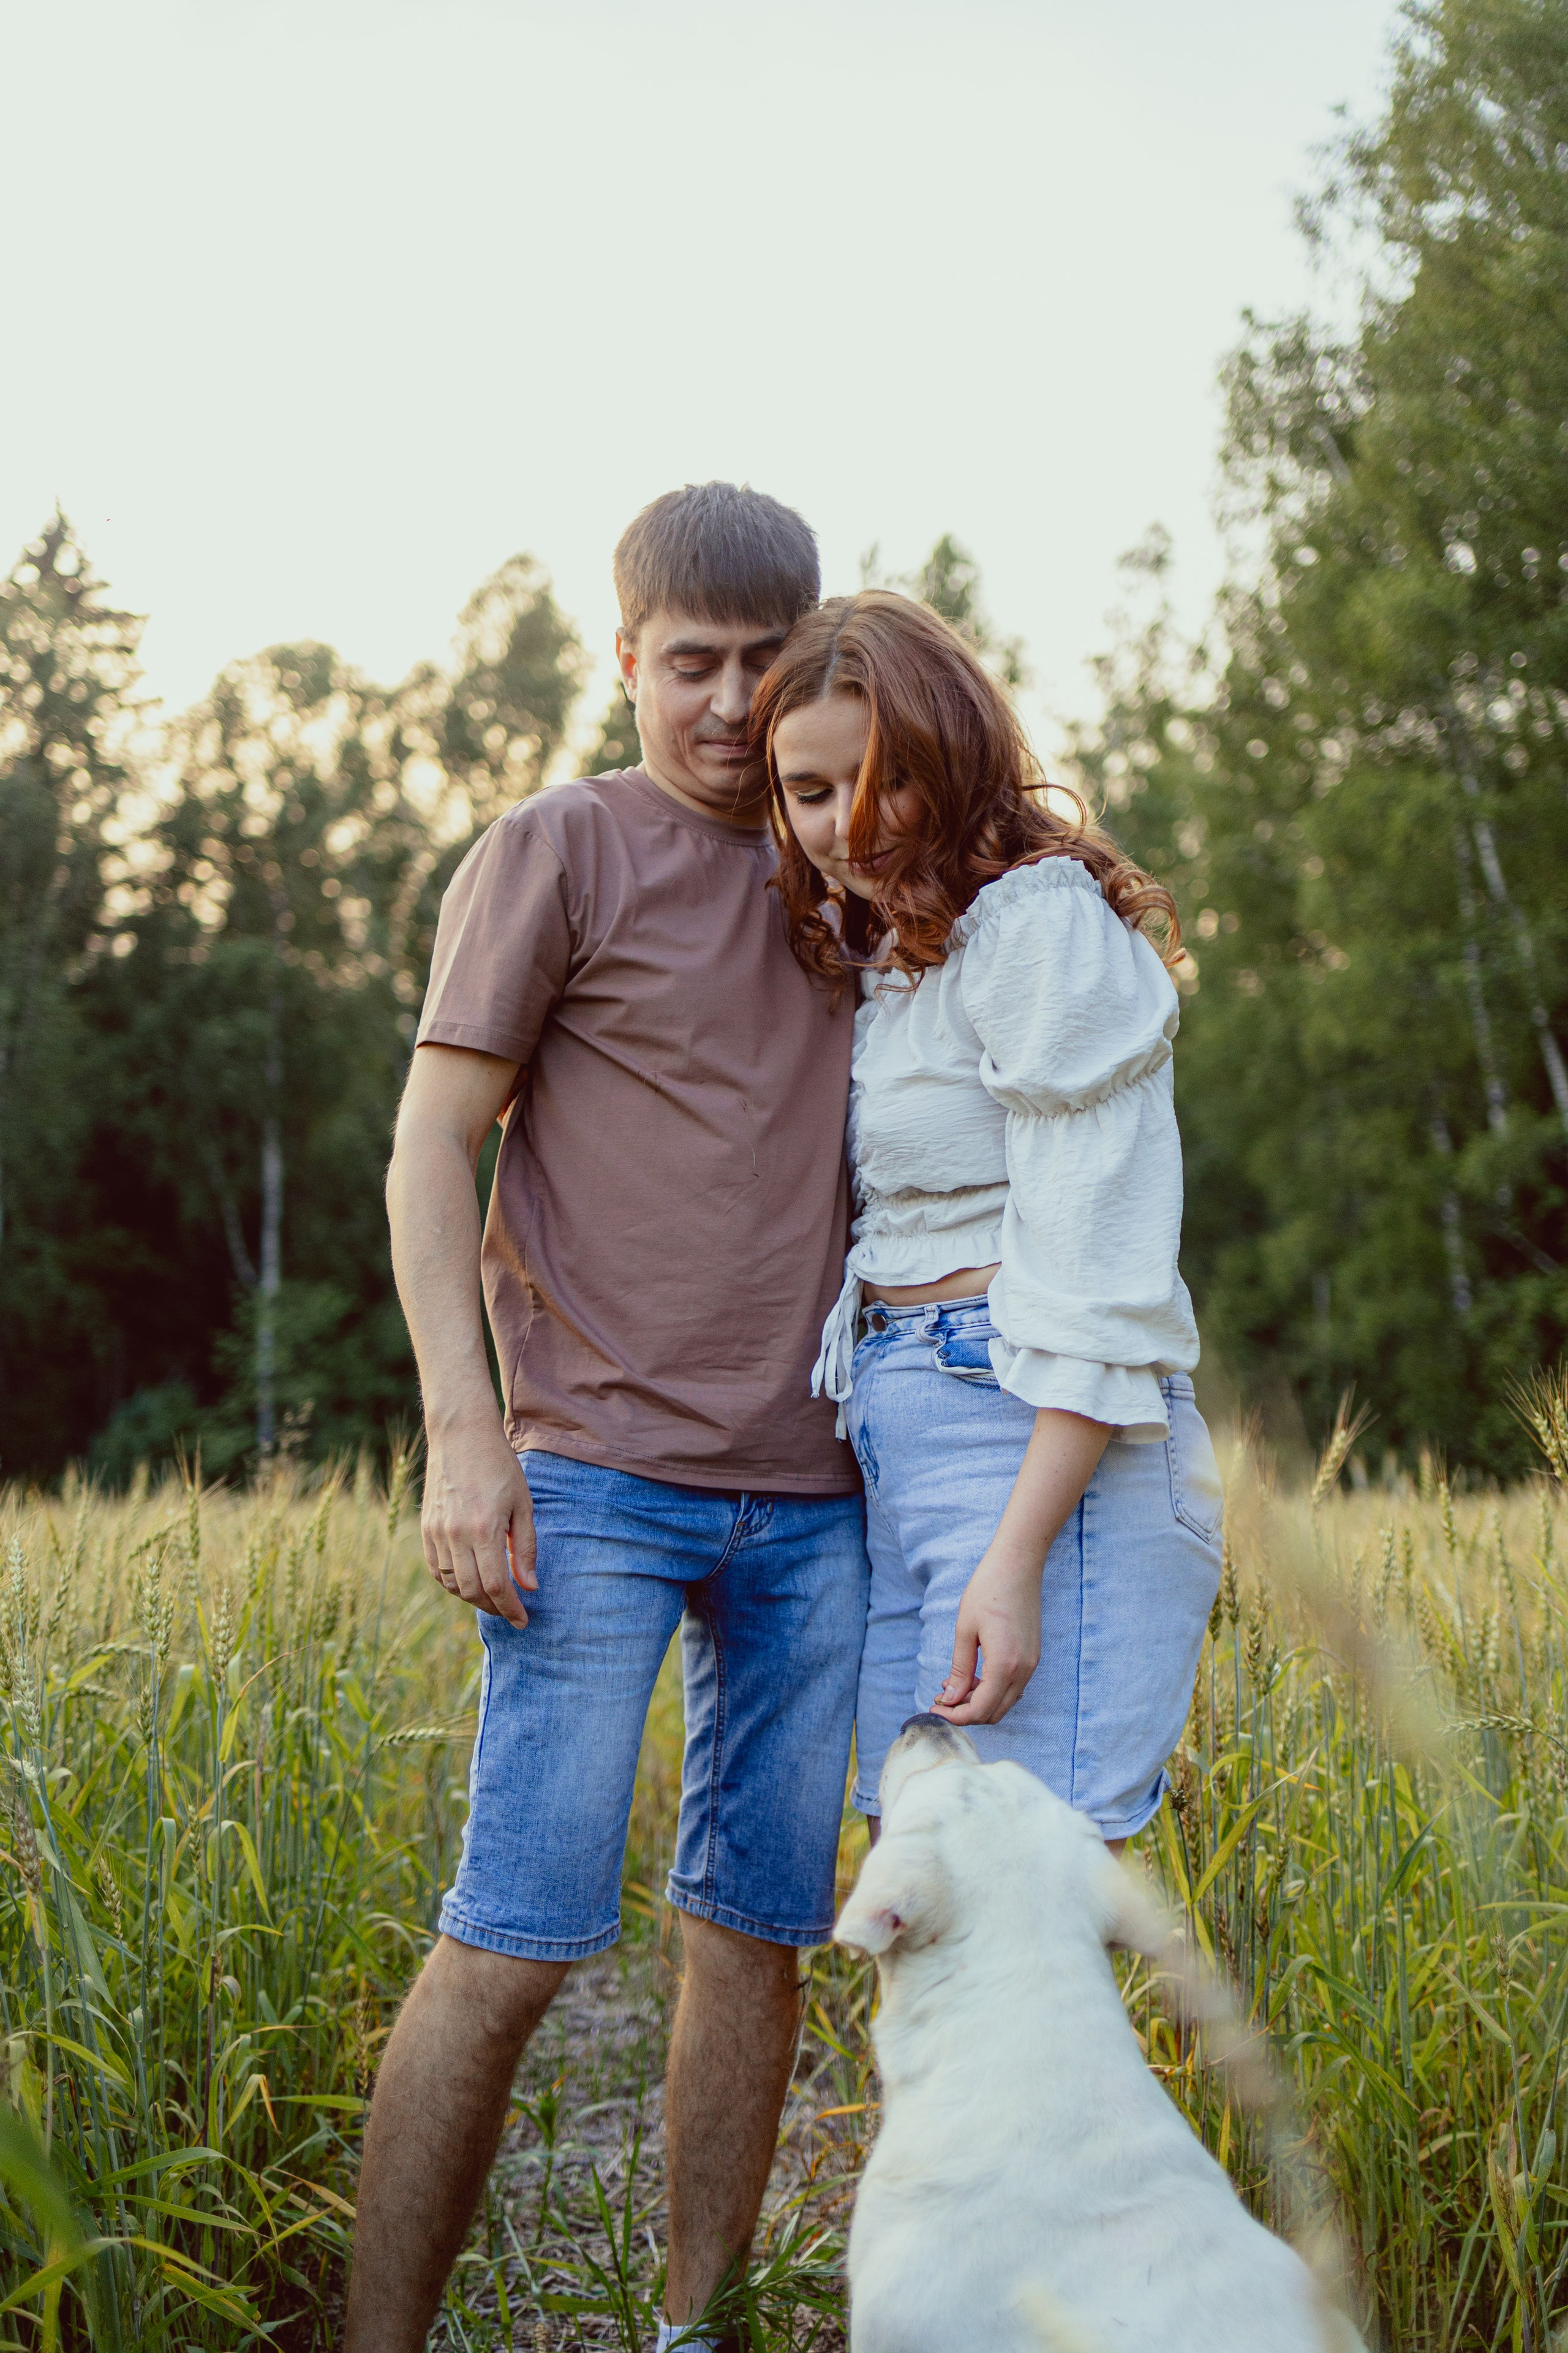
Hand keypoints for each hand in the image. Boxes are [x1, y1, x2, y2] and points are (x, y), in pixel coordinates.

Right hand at [420, 1417, 536, 1626]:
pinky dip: (452, 1583)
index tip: (523, 1620)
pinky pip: (436, 1569)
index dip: (511, 1609)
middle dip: (494, 1608)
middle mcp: (456, 1535)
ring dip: (473, 1598)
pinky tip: (469, 1581)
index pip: (496, 1586)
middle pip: (472, 1591)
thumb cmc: (499, 1467)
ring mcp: (436, 1532)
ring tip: (493, 1597)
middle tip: (511, 1610)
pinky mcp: (426, 1528)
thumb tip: (529, 1586)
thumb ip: (525, 1548)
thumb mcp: (522, 1504)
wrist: (461, 1436)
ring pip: (452, 1584)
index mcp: (484, 1529)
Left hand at [929, 1544, 1042, 1726]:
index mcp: (1004, 1665)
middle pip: (994, 1712)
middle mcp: (1023, 1670)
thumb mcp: (965, 1629)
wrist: (1018, 1565)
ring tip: (954, 1684)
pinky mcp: (1032, 1656)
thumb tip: (951, 1699)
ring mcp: (1031, 1664)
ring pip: (1005, 1702)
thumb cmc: (987, 1591)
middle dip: (966, 1712)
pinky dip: (992, 1689)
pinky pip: (1013, 1687)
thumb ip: (960, 1669)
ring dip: (979, 1701)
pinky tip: (974, 1675)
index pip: (980, 1710)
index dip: (955, 1716)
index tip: (935, 1708)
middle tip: (942, 1698)